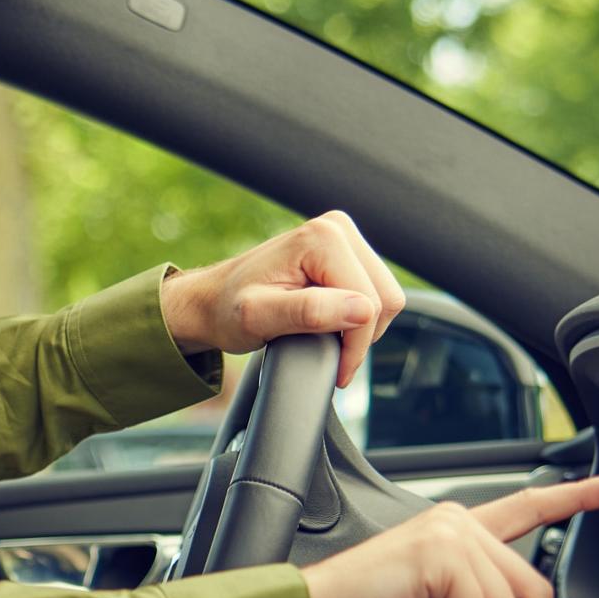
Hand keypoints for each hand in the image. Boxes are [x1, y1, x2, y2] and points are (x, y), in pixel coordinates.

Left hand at [162, 211, 404, 387]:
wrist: (212, 301)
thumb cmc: (228, 309)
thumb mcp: (258, 318)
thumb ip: (309, 313)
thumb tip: (362, 310)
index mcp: (321, 238)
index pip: (370, 303)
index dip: (354, 345)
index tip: (334, 369)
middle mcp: (336, 228)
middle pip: (385, 298)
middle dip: (360, 337)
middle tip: (327, 356)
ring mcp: (343, 237)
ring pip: (386, 297)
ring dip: (361, 329)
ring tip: (324, 338)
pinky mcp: (346, 252)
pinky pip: (375, 293)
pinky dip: (359, 318)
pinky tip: (330, 325)